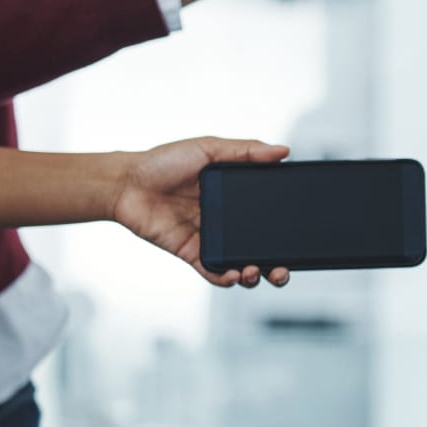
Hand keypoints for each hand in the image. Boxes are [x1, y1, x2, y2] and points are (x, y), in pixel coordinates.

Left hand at [113, 138, 293, 287]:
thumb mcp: (209, 148)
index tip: (300, 235)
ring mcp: (210, 239)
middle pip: (260, 249)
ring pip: (241, 265)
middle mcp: (226, 222)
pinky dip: (227, 278)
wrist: (126, 183)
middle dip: (277, 265)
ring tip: (257, 271)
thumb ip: (246, 151)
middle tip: (283, 269)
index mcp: (235, 197)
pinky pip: (214, 271)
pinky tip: (235, 275)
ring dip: (255, 275)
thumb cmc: (162, 162)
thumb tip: (283, 151)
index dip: (285, 231)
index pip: (269, 217)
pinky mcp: (192, 253)